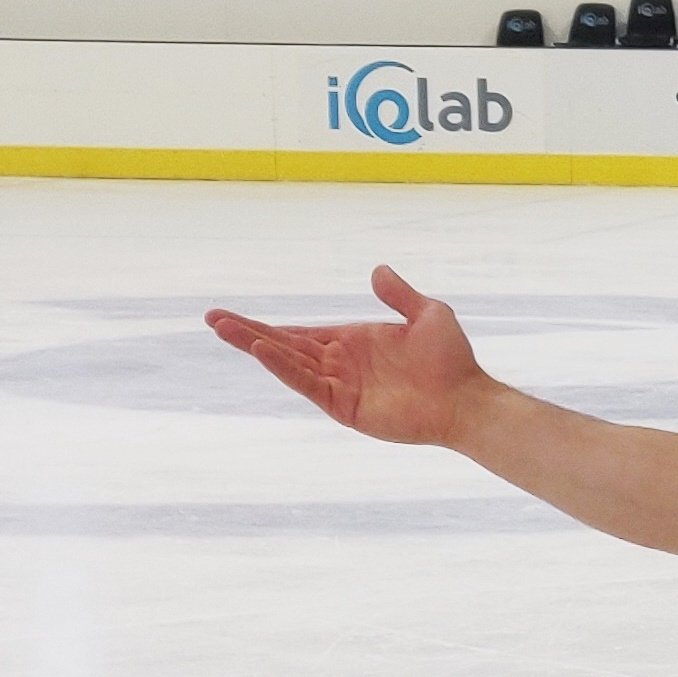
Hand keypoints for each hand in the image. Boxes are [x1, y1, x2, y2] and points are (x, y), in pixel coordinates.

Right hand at [205, 264, 486, 447]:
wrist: (466, 398)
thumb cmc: (452, 360)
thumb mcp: (428, 314)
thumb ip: (399, 295)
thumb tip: (377, 270)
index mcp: (352, 343)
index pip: (300, 333)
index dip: (267, 326)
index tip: (233, 317)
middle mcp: (340, 364)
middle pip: (284, 345)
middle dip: (247, 332)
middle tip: (211, 318)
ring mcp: (340, 386)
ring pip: (288, 362)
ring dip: (255, 345)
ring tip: (223, 328)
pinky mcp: (344, 406)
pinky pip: (307, 384)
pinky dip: (283, 368)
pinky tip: (261, 351)